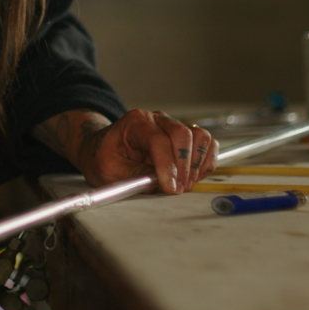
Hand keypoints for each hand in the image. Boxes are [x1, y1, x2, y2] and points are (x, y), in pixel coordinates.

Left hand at [35, 109, 217, 194]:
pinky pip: (205, 144)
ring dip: (197, 163)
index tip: (170, 188)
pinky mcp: (184, 137)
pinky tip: (194, 176)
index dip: (167, 166)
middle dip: (184, 166)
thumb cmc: (103, 156)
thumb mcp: (108, 169)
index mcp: (135, 122)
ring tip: (186, 183)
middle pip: (182, 134)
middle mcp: (157, 120)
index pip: (158, 140)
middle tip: (178, 188)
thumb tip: (159, 183)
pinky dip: (206, 161)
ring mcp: (172, 126)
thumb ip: (133, 175)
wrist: (102, 149)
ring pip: (199, 136)